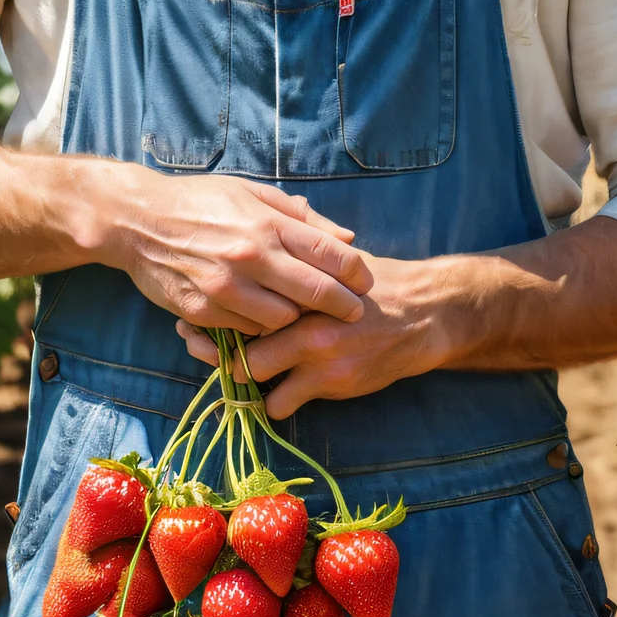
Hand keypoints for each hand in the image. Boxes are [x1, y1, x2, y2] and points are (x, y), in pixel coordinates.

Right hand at [97, 168, 371, 337]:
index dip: (357, 274)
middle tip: (353, 312)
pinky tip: (261, 316)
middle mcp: (250, 256)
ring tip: (301, 313)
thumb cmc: (200, 202)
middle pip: (317, 294)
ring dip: (297, 319)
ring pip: (284, 320)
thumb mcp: (252, 193)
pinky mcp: (202, 310)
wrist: (137, 221)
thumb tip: (346, 239)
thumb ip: (301, 218)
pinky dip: (259, 326)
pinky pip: (247, 330)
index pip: (332, 255)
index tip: (364, 282)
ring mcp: (225, 287)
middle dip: (344, 307)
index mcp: (267, 223)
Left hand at [177, 252, 449, 414]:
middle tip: (202, 348)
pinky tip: (275, 390)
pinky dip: (273, 401)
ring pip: (252, 378)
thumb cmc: (376, 284)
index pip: (240, 303)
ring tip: (238, 373)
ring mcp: (315, 356)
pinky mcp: (330, 384)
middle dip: (215, 351)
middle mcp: (303, 320)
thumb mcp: (338, 258)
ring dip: (242, 381)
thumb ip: (303, 248)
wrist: (424, 315)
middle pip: (235, 341)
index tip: (192, 321)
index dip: (211, 315)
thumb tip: (283, 212)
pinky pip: (280, 404)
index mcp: (300, 287)